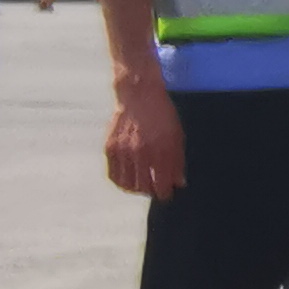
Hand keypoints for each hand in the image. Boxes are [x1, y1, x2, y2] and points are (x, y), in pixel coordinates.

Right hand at [103, 76, 186, 201]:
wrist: (139, 94)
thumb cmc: (162, 114)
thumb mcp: (177, 136)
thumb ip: (177, 162)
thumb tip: (179, 183)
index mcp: (160, 150)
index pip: (161, 185)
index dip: (164, 193)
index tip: (166, 193)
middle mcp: (140, 152)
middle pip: (143, 188)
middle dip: (150, 191)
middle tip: (154, 188)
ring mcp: (123, 151)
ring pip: (126, 184)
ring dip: (135, 189)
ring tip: (141, 185)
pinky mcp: (110, 147)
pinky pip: (113, 174)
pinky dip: (120, 181)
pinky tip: (127, 178)